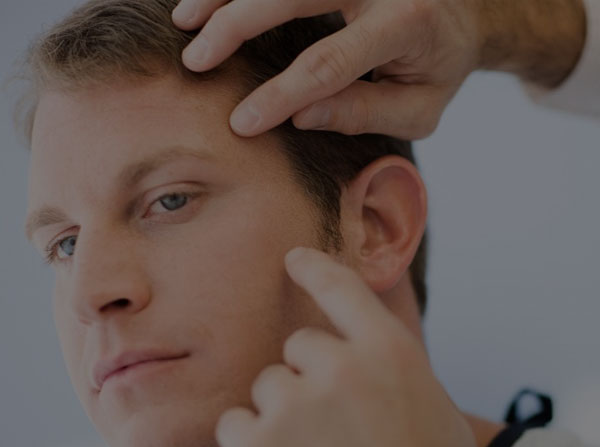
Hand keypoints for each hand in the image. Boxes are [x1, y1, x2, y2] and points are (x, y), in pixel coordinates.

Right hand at [172, 0, 483, 138]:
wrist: (462, 17)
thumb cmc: (438, 70)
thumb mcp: (419, 109)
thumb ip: (364, 112)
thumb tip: (301, 115)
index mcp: (406, 22)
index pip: (329, 63)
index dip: (281, 94)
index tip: (242, 122)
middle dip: (236, 27)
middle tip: (196, 61)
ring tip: (184, 21)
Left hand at [215, 247, 478, 446]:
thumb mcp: (437, 410)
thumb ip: (394, 370)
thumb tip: (368, 355)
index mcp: (389, 352)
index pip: (342, 288)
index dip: (314, 267)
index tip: (294, 257)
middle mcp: (341, 367)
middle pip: (299, 345)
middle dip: (309, 376)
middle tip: (331, 423)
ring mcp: (297, 404)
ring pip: (269, 384)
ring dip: (283, 411)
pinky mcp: (259, 445)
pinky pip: (236, 421)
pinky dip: (251, 441)